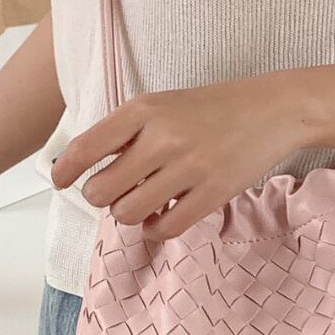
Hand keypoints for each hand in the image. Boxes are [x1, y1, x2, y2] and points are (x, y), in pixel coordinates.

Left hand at [50, 74, 306, 239]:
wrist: (273, 109)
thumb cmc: (212, 108)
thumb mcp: (162, 105)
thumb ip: (125, 133)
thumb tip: (81, 168)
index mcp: (143, 110)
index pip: (84, 148)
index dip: (64, 172)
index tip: (60, 182)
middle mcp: (162, 138)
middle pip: (101, 191)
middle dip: (101, 198)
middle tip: (115, 193)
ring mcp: (189, 167)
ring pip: (129, 214)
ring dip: (130, 214)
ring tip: (143, 202)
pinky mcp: (213, 193)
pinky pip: (166, 228)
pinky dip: (157, 229)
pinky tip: (163, 216)